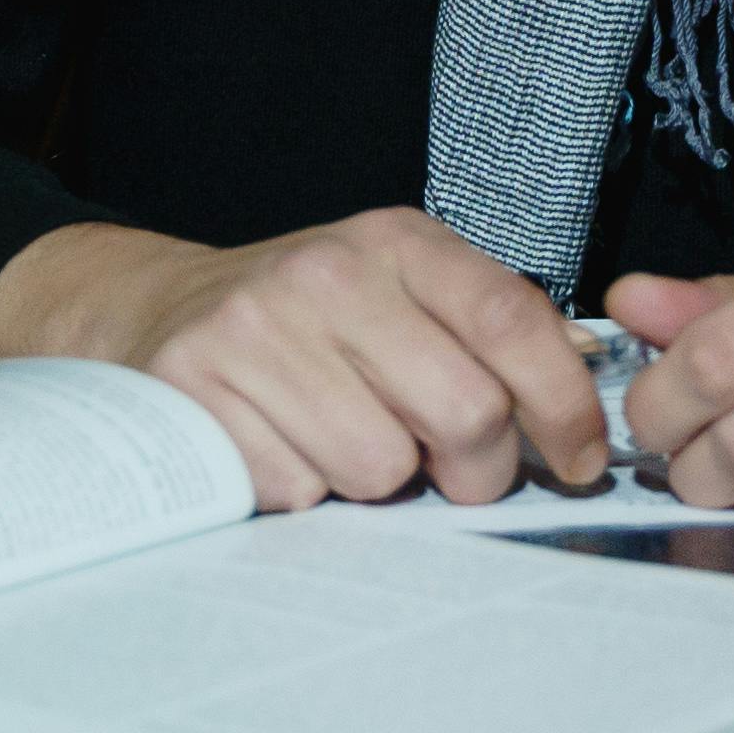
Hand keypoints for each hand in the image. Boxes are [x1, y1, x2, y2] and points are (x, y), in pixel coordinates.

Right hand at [0, 210, 608, 513]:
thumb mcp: (398, 291)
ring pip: (383, 468)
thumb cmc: (300, 320)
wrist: (149, 311)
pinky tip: (282, 448)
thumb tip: (584, 376)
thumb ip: (487, 328)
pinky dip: (302, 491)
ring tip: (343, 442)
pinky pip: (301, 491)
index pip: (512, 318)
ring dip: (376, 482)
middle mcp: (329, 273)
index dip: (564, 403)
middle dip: (477, 468)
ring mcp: (257, 328)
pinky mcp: (197, 390)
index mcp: (396, 241)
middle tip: (452, 468)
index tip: (579, 457)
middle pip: (467, 412)